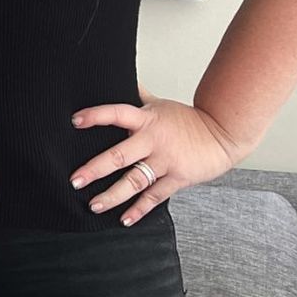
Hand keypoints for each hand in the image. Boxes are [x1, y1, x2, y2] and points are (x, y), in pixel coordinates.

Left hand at [68, 94, 246, 225]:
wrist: (221, 133)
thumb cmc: (187, 119)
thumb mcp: (160, 103)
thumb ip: (139, 95)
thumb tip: (120, 77)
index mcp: (146, 118)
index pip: (116, 113)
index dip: (95, 116)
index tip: (75, 121)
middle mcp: (152, 140)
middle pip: (119, 155)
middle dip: (95, 169)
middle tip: (75, 180)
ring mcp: (164, 161)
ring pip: (134, 181)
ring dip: (112, 195)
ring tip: (94, 205)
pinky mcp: (177, 179)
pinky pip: (154, 197)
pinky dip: (139, 209)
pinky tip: (124, 219)